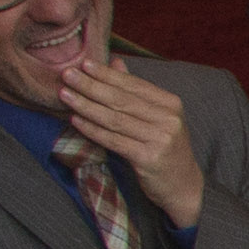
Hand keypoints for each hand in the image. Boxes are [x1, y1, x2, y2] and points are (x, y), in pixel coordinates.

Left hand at [58, 52, 204, 235]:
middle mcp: (168, 119)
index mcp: (171, 104)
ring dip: (86, 105)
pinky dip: (92, 130)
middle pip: (121, 99)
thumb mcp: (157, 117)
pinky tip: (76, 120)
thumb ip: (136, 91)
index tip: (83, 63)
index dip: (106, 74)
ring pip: (114, 119)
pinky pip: (113, 140)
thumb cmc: (165, 149)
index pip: (133, 84)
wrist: (183, 186)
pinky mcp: (148, 159)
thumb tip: (115, 62)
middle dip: (91, 85)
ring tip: (65, 95)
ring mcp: (160, 139)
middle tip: (67, 74)